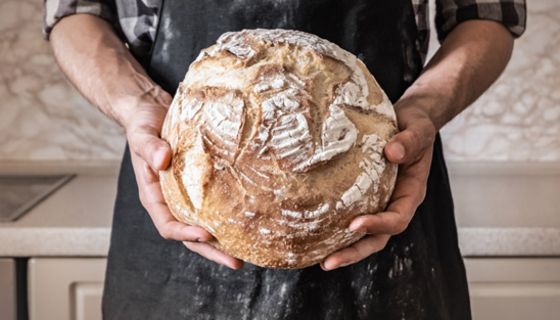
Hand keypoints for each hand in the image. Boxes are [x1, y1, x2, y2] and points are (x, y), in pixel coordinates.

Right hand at [122, 86, 242, 269]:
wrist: (151, 112)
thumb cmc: (143, 125)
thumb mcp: (142, 134)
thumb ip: (150, 147)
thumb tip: (164, 159)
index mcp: (153, 195)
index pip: (167, 224)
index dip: (185, 233)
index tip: (205, 235)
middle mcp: (170, 200)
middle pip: (189, 235)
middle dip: (211, 250)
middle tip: (235, 262)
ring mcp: (186, 195)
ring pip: (204, 225)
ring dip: (222, 241)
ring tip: (245, 253)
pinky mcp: (200, 185)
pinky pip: (214, 205)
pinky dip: (227, 217)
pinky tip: (245, 223)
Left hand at [320, 99, 436, 270]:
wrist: (410, 120)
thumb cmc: (416, 125)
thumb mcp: (418, 129)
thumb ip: (409, 141)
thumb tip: (391, 153)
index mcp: (411, 193)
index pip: (397, 218)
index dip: (378, 225)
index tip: (355, 224)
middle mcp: (395, 202)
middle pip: (378, 238)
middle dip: (354, 251)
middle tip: (329, 262)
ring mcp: (379, 201)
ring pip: (364, 235)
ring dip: (343, 249)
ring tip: (320, 260)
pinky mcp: (364, 195)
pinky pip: (350, 216)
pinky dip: (336, 229)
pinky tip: (316, 235)